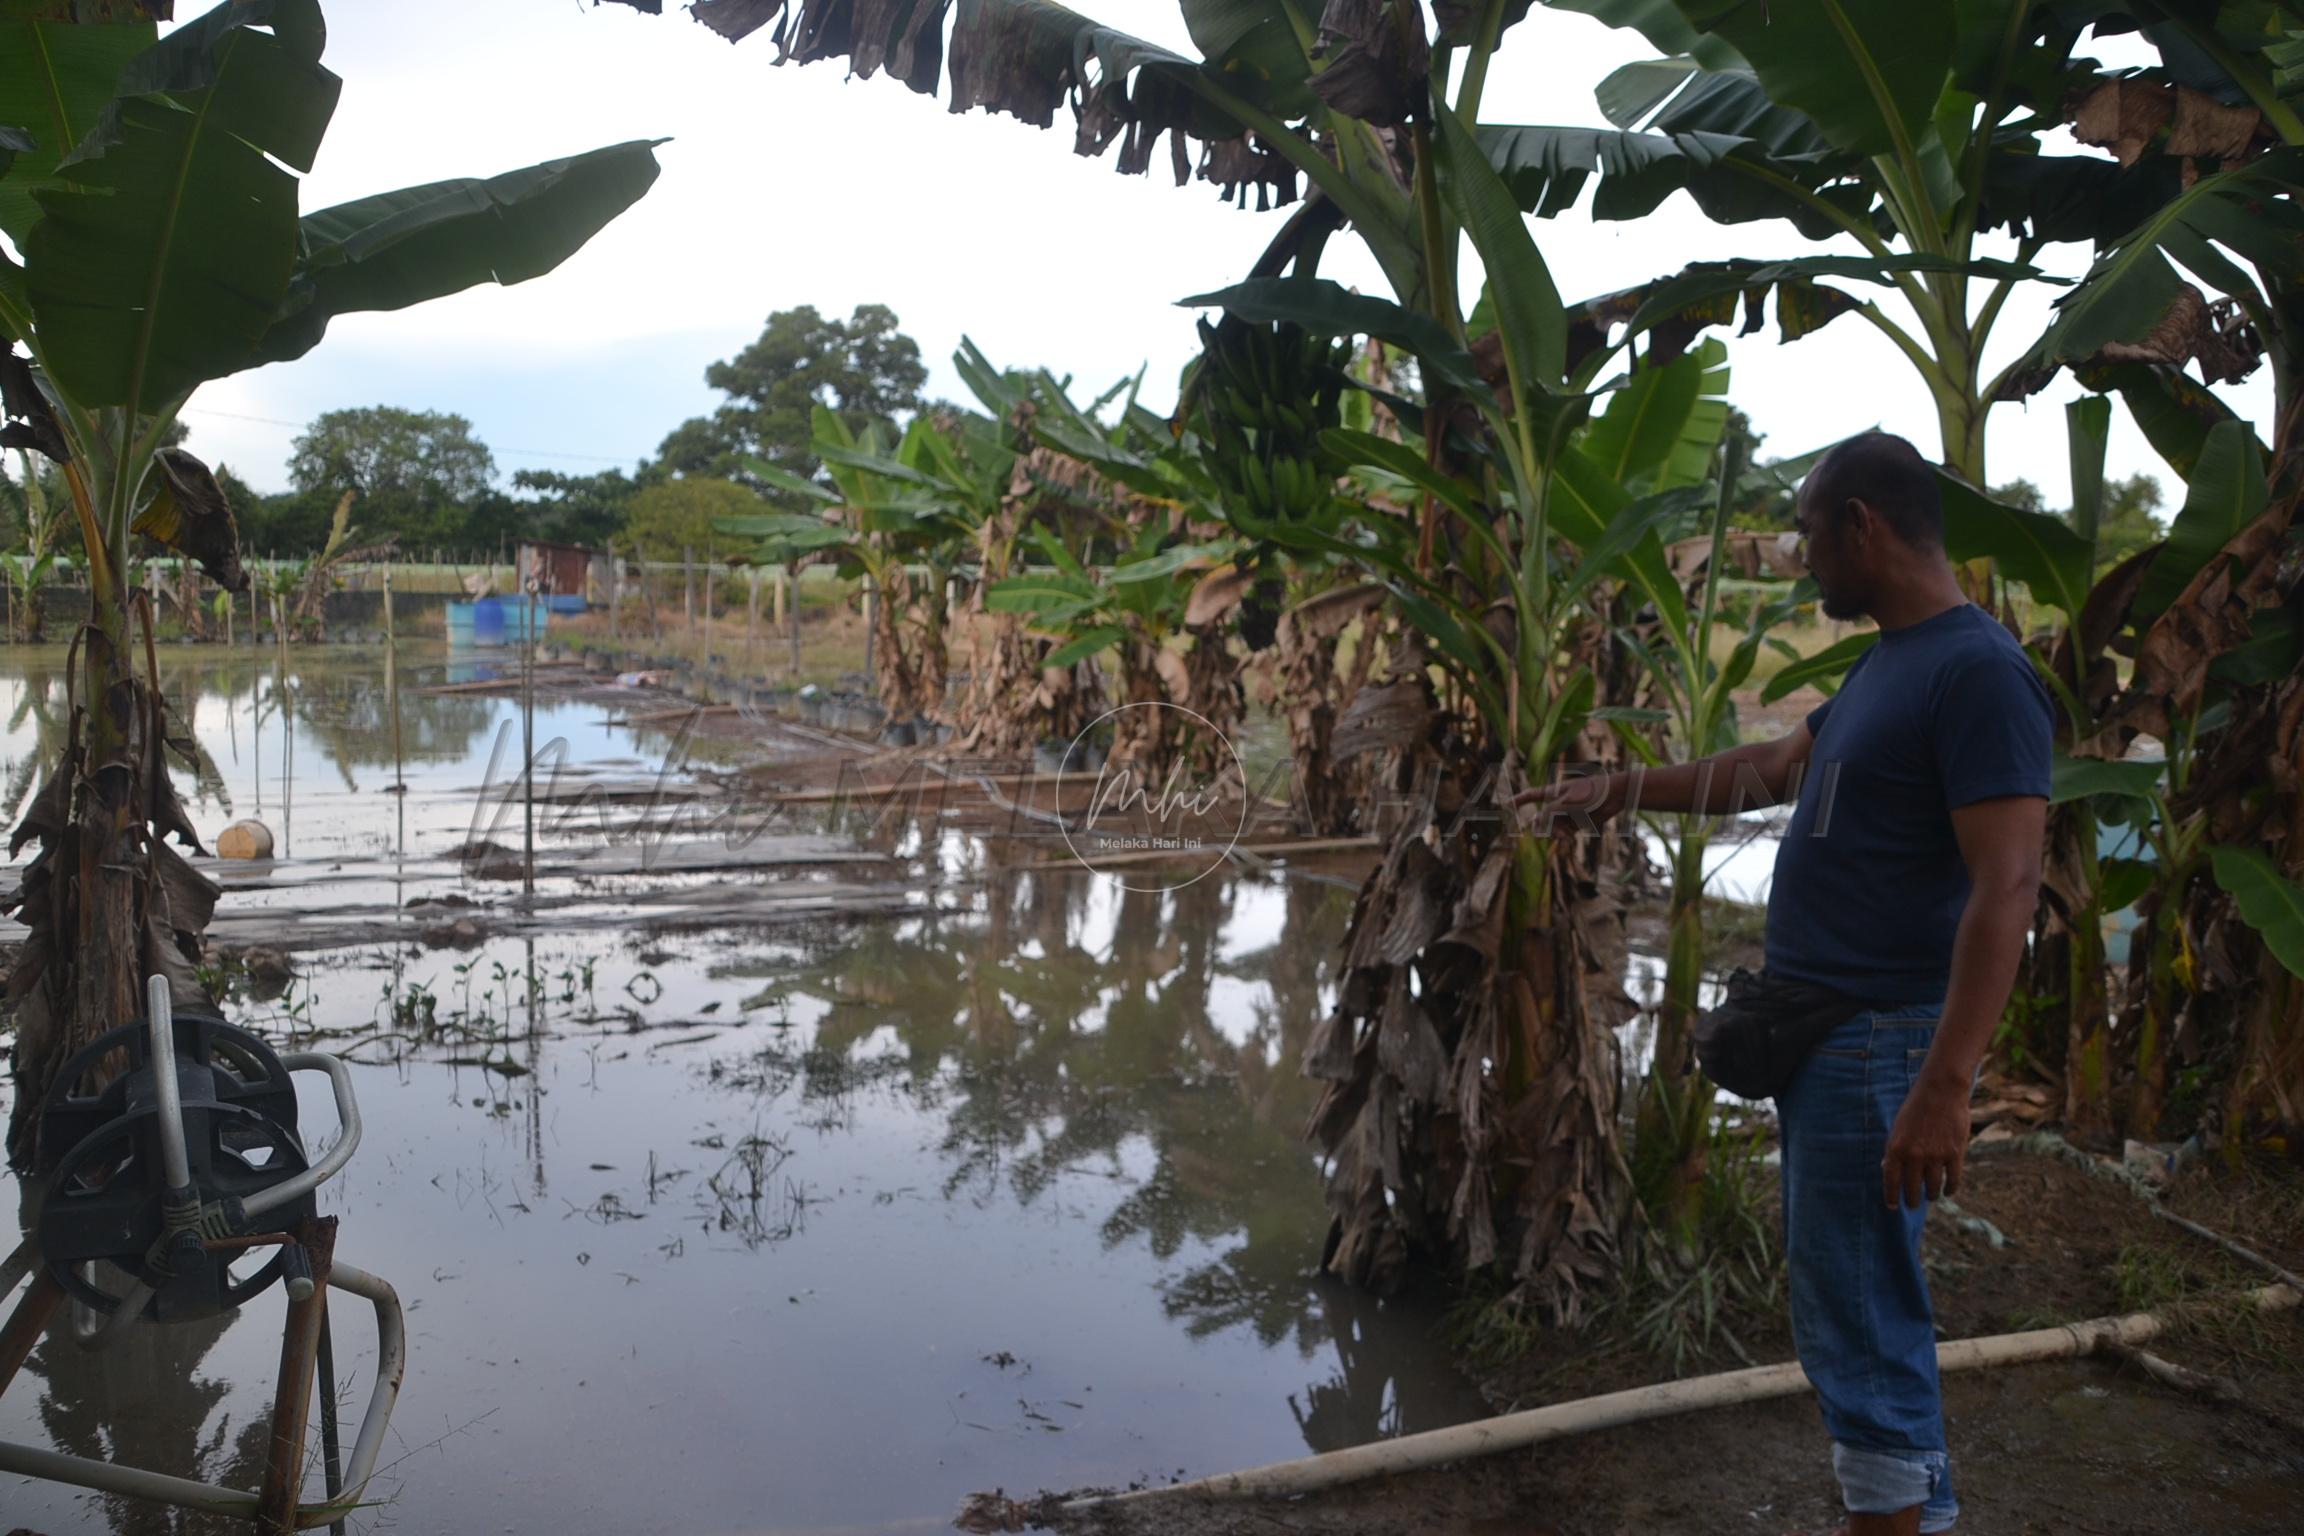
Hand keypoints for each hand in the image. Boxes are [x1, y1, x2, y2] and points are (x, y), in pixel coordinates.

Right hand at [1511, 770, 1625, 831]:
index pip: (1531, 796)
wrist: (1614, 796)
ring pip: (1553, 828)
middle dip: (1542, 827)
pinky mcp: (1577, 823)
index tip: (1506, 804)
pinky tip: (1573, 835)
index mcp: (1552, 792)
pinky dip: (1567, 835)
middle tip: (1545, 833)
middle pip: (1541, 818)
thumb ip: (1548, 814)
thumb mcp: (1565, 803)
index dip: (1518, 800)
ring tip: (1566, 834)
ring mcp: (1567, 813)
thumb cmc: (1589, 794)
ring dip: (1557, 832)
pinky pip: (1566, 832)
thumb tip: (1536, 826)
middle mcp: (1558, 803)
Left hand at [1882, 1074, 1971, 1208]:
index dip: (1891, 1197)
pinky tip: (1947, 1191)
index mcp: (1896, 1148)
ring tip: (1930, 1196)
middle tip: (1913, 1205)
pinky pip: (1953, 1181)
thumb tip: (1887, 1169)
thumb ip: (1894, 1150)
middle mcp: (1914, 1155)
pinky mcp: (1955, 1154)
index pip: (1891, 1181)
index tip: (1893, 1207)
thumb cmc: (1915, 1109)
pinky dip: (1950, 1189)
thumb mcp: (1897, 1128)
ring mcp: (1936, 1156)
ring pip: (1933, 1188)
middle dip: (1912, 1200)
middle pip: (1913, 1189)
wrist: (1940, 1092)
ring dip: (1931, 1195)